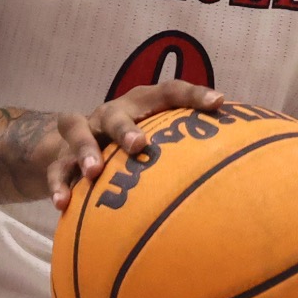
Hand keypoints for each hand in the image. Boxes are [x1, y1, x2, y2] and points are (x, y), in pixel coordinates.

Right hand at [43, 78, 224, 209]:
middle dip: (127, 129)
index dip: (194, 95)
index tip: (220, 103)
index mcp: (140, 105)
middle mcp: (110, 113)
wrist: (65, 146)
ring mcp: (83, 132)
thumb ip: (186, 148)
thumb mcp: (155, 137)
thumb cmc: (127, 143)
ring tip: (92, 173)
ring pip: (78, 132)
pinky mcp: (59, 156)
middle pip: (117, 114)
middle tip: (140, 146)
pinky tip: (64, 205)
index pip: (169, 92)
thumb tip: (240, 168)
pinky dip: (59, 185)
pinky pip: (57, 169)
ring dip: (86, 151)